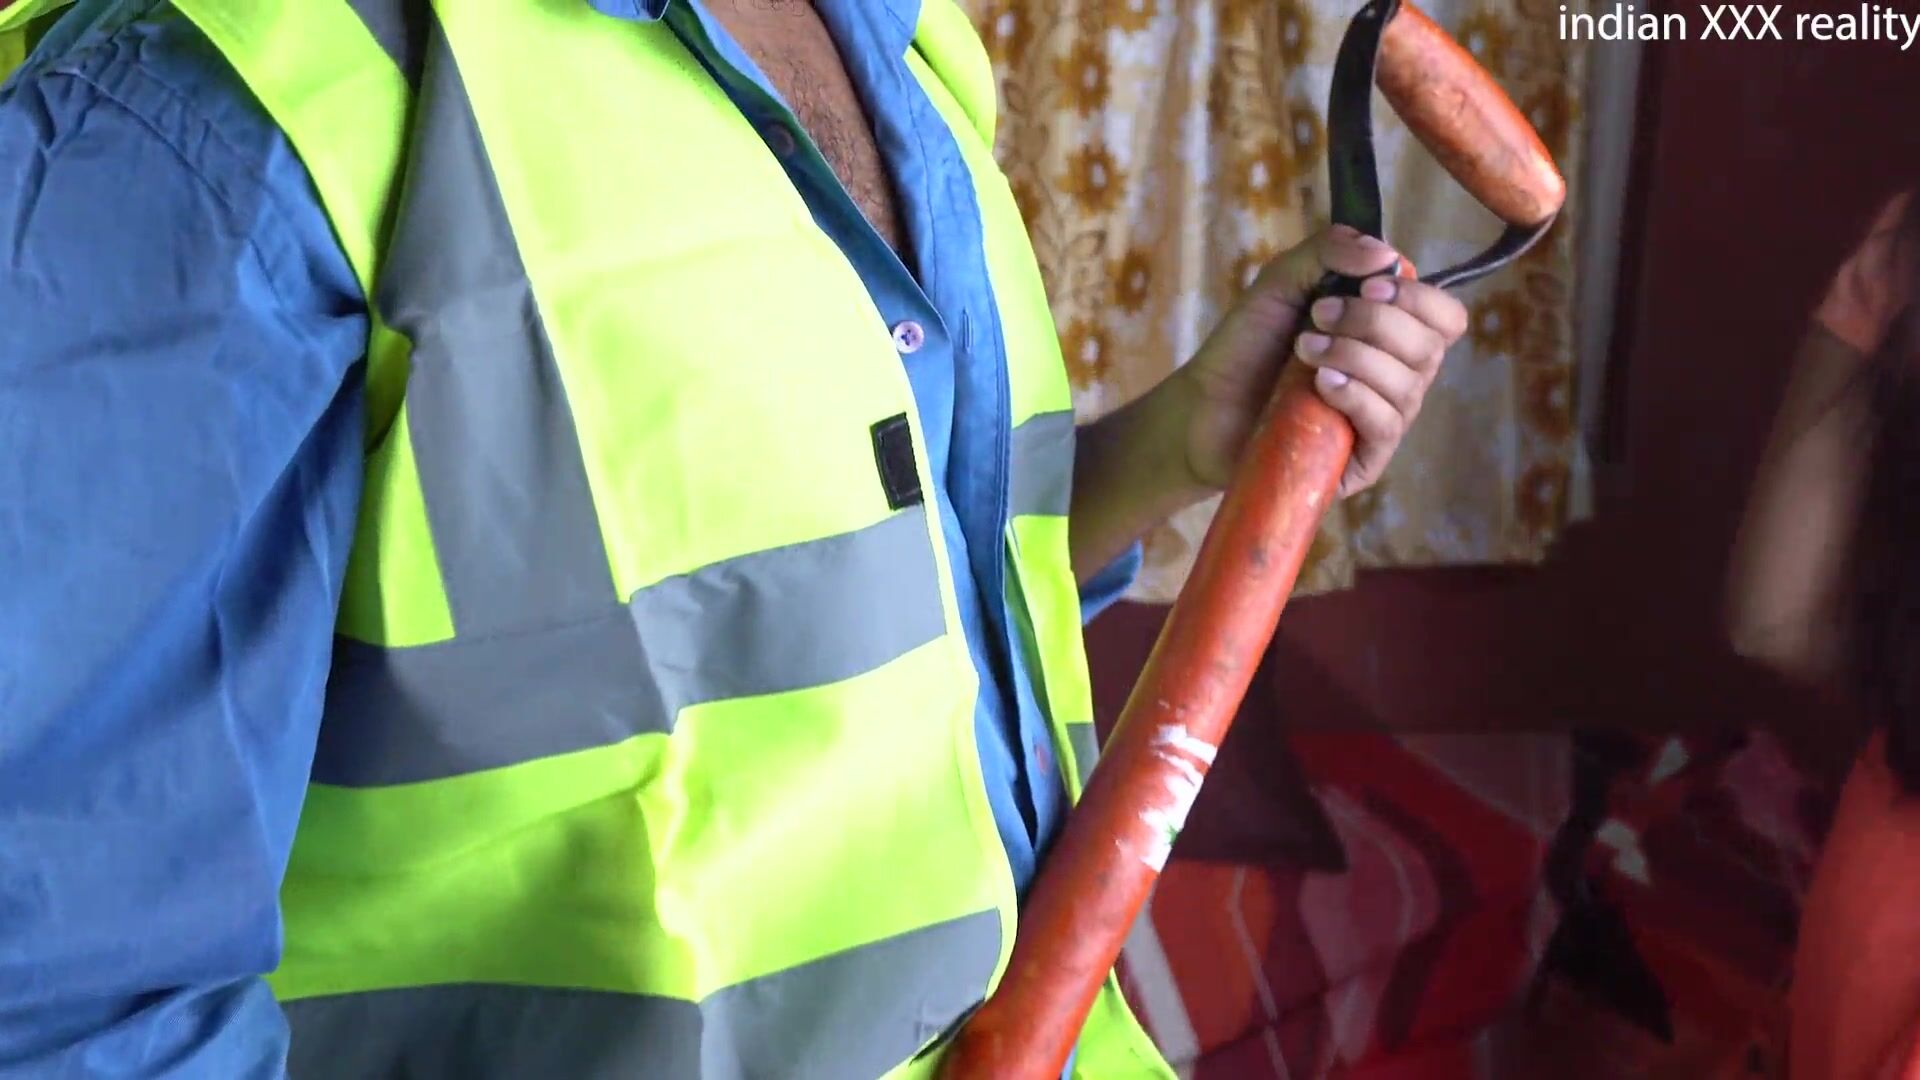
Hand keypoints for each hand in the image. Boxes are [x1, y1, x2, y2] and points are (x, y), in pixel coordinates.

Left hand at [1175, 224, 1468, 497]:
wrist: (1203, 404)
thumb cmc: (1248, 345)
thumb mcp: (1282, 281)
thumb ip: (1329, 251)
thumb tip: (1386, 257)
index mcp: (1391, 337)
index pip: (1444, 318)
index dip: (1417, 298)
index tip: (1367, 287)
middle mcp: (1397, 379)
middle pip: (1429, 346)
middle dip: (1374, 322)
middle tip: (1318, 316)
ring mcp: (1382, 421)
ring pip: (1408, 385)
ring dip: (1354, 356)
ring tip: (1303, 350)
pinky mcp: (1362, 461)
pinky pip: (1386, 425)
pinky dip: (1356, 396)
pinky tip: (1319, 386)